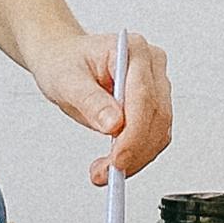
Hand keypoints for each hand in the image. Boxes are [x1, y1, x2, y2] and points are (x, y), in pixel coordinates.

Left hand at [37, 20, 169, 180]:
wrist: (63, 60)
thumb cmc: (64, 62)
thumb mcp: (67, 80)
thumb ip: (91, 101)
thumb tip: (114, 125)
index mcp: (131, 49)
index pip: (143, 96)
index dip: (133, 133)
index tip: (117, 159)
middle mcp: (150, 64)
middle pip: (157, 116)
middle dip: (134, 151)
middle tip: (106, 172)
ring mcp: (155, 83)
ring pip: (160, 130)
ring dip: (137, 157)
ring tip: (104, 170)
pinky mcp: (153, 102)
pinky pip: (154, 135)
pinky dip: (138, 154)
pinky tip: (116, 161)